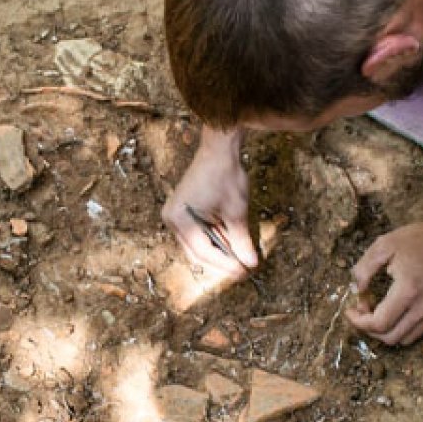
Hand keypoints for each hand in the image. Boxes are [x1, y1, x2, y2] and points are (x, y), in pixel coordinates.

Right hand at [162, 127, 259, 276]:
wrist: (218, 149)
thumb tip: (250, 263)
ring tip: (240, 254)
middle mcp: (172, 220)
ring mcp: (175, 215)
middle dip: (221, 261)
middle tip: (243, 268)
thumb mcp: (236, 212)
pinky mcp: (183, 211)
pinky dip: (214, 238)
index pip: (204, 253)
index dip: (226, 265)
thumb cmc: (225, 176)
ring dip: (218, 250)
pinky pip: (197, 233)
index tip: (244, 271)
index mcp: (180, 220)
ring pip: (197, 245)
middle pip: (197, 252)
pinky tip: (230, 240)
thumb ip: (241, 241)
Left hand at [346, 209, 422, 344]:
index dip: (359, 322)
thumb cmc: (421, 239)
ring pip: (406, 339)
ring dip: (387, 331)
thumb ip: (364, 268)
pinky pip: (420, 331)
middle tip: (363, 310)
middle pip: (391, 338)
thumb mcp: (385, 244)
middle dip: (370, 329)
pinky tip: (399, 309)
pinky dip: (404, 327)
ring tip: (380, 311)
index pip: (379, 324)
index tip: (351, 310)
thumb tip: (356, 291)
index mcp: (408, 291)